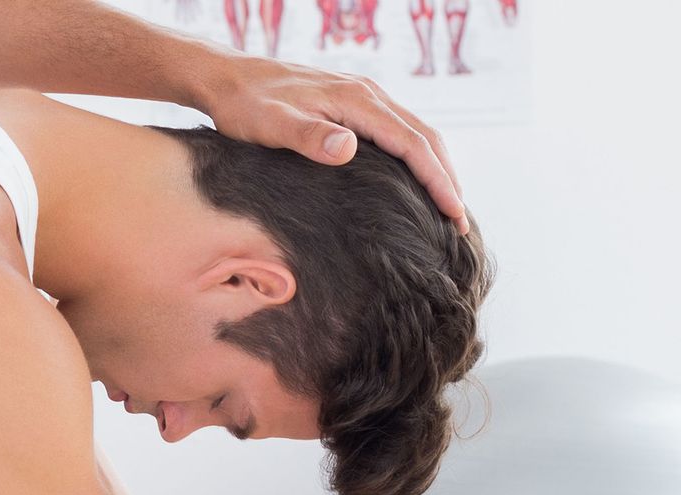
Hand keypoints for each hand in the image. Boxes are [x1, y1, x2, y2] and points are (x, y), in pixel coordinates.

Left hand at [190, 52, 469, 233]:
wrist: (227, 79)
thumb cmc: (245, 106)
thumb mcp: (271, 125)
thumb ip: (308, 136)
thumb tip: (348, 149)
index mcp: (356, 101)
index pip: (411, 143)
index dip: (436, 179)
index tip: (453, 212)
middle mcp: (367, 94)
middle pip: (424, 136)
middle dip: (446, 177)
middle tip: (460, 221)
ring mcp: (361, 97)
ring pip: (414, 132)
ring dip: (435, 167)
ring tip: (446, 204)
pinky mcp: (351, 105)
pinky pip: (396, 130)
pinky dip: (415, 155)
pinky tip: (412, 179)